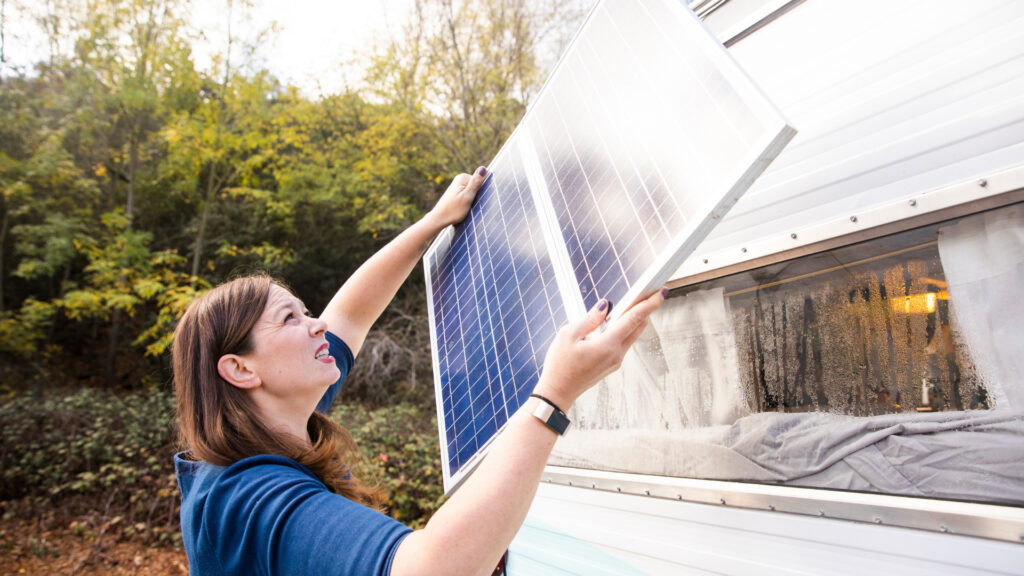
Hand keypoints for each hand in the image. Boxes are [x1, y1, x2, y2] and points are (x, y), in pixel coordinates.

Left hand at [427, 166, 487, 228]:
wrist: (439, 219)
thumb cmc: (453, 210)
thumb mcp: (468, 196)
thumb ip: (476, 182)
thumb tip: (483, 168)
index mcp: (463, 177)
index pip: (481, 181)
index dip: (480, 192)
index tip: (474, 200)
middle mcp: (459, 179)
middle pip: (477, 186)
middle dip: (476, 196)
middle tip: (469, 205)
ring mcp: (457, 186)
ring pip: (472, 192)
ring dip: (472, 200)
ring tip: (465, 207)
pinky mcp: (457, 193)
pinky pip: (468, 196)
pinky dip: (468, 202)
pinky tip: (463, 208)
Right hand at [533, 288, 667, 409]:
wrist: (558, 392)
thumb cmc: (560, 365)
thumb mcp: (568, 335)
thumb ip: (589, 319)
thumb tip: (605, 306)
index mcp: (607, 345)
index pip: (634, 319)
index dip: (649, 304)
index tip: (661, 293)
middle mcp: (616, 354)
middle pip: (638, 327)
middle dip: (645, 309)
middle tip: (648, 293)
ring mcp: (615, 361)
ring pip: (631, 335)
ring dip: (633, 320)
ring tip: (630, 304)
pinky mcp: (611, 365)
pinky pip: (623, 343)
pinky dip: (623, 331)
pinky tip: (615, 323)